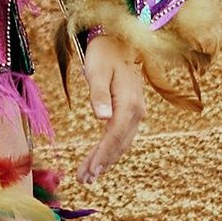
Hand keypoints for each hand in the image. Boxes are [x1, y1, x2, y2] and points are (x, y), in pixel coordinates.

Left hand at [74, 37, 148, 186]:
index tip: (90, 171)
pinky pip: (122, 136)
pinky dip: (111, 149)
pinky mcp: (131, 111)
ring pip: (121, 142)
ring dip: (106, 160)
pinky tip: (100, 158)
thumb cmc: (104, 53)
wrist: (118, 40)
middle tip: (84, 180)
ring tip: (88, 175)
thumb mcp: (98, 70)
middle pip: (119, 143)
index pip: (115, 136)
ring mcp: (136, 111)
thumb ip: (99, 94)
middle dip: (102, 163)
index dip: (103, 155)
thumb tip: (101, 117)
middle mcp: (137, 110)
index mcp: (129, 103)